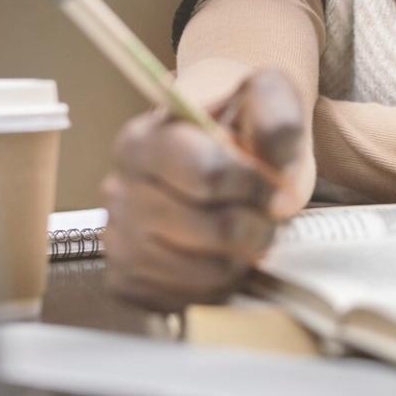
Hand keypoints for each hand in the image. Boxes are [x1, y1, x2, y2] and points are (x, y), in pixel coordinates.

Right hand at [102, 70, 303, 311]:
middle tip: (265, 211)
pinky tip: (222, 254)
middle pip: (211, 228)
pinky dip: (221, 284)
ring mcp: (118, 239)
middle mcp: (119, 190)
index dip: (257, 183)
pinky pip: (189, 300)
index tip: (276, 183)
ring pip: (204, 271)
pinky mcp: (128, 281)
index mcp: (142, 139)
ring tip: (245, 230)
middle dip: (256, 223)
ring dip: (243, 255)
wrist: (221, 146)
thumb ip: (276, 117)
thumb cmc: (238, 122)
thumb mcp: (265, 95)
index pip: (207, 174)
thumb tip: (277, 171)